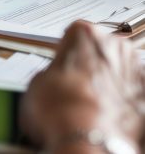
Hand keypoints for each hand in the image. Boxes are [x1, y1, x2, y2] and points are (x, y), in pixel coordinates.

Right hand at [21, 21, 144, 152]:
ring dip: (109, 82)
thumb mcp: (37, 81)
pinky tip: (106, 114)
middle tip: (75, 85)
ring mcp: (135, 70)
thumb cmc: (63, 108)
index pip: (75, 33)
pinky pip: (133, 93)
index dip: (67, 51)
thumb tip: (51, 82)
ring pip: (120, 70)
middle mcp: (114, 45)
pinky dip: (123, 101)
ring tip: (91, 103)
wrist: (86, 139)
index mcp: (85, 32)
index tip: (63, 64)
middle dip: (91, 64)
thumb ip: (51, 71)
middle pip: (102, 49)